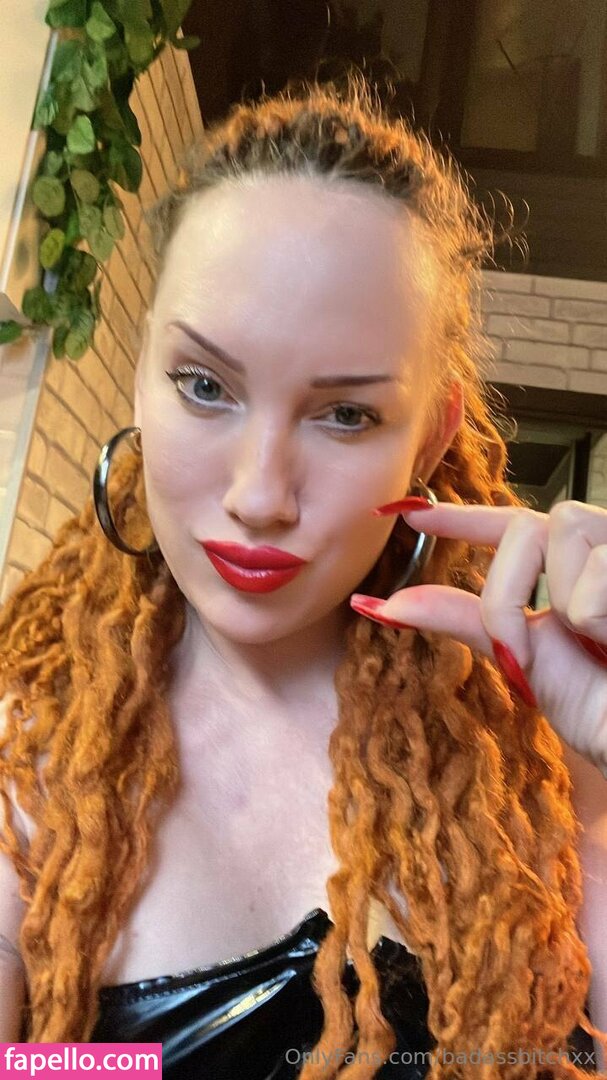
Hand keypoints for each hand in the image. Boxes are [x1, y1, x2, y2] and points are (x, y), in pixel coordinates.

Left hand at [350, 499, 606, 777]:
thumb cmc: (602, 708)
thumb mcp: (523, 659)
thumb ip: (463, 619)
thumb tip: (384, 604)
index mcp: (570, 574)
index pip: (515, 526)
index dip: (464, 517)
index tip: (413, 519)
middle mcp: (602, 556)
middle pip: (530, 522)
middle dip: (507, 589)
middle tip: (519, 649)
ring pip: (563, 525)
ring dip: (557, 599)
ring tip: (592, 644)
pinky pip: (598, 566)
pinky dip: (590, 611)